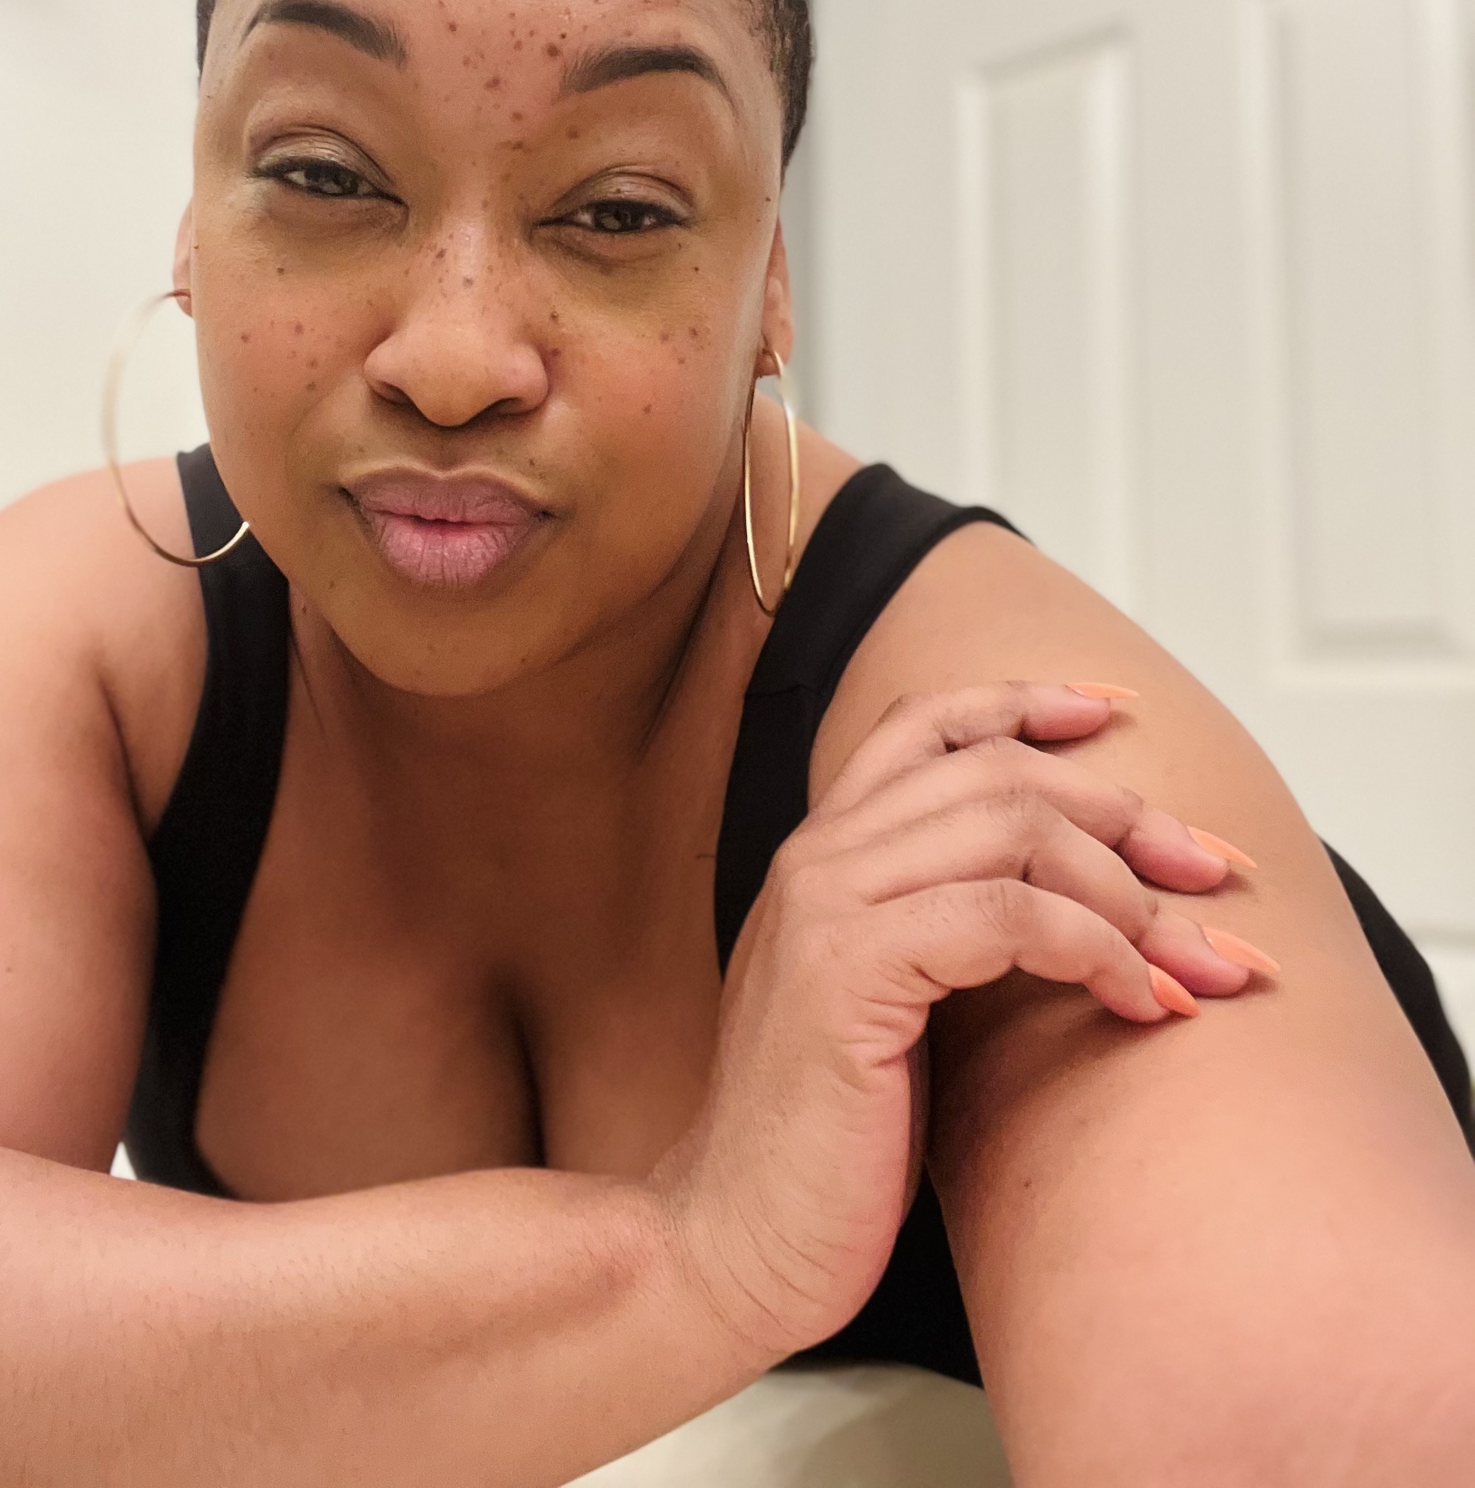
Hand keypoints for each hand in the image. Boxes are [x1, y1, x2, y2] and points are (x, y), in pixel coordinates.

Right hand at [655, 683, 1260, 1362]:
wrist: (733, 1244)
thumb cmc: (828, 1142)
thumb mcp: (893, 1004)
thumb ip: (950, 928)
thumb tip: (1080, 898)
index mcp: (823, 852)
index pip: (928, 726)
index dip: (1026, 702)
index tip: (1115, 710)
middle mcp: (819, 857)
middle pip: (999, 772)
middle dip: (1126, 813)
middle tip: (1212, 872)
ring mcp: (827, 907)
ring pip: (1014, 828)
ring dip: (1131, 890)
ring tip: (1195, 961)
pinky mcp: (850, 974)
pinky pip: (1008, 917)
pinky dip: (1098, 950)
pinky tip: (1141, 1006)